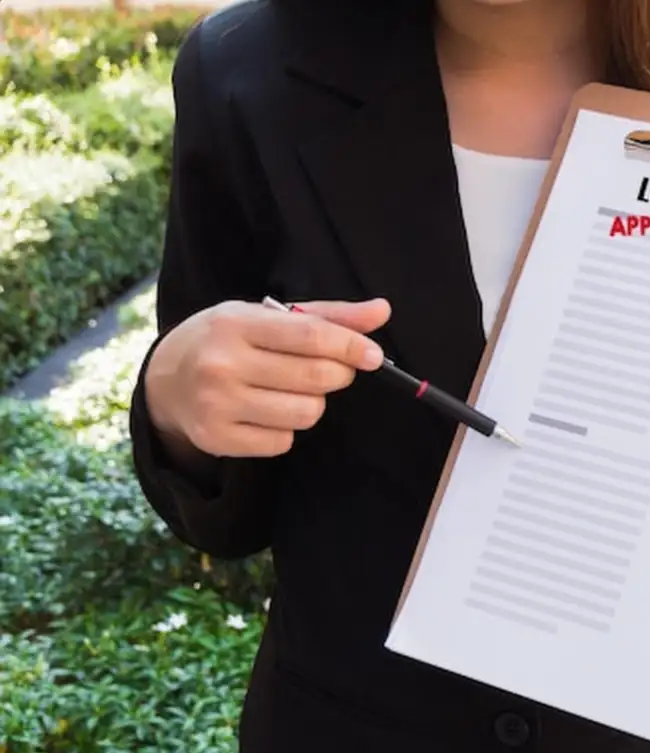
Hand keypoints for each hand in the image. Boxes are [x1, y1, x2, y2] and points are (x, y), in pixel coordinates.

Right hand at [145, 298, 390, 460]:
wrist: (164, 380)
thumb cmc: (227, 341)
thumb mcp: (265, 316)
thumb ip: (326, 315)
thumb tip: (381, 311)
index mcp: (235, 324)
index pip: (310, 336)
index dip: (351, 346)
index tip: (373, 356)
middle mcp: (222, 364)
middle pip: (316, 377)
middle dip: (337, 375)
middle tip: (330, 370)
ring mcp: (217, 404)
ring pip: (306, 413)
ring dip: (312, 403)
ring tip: (290, 390)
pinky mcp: (217, 438)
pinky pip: (284, 441)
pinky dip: (287, 429)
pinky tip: (267, 412)